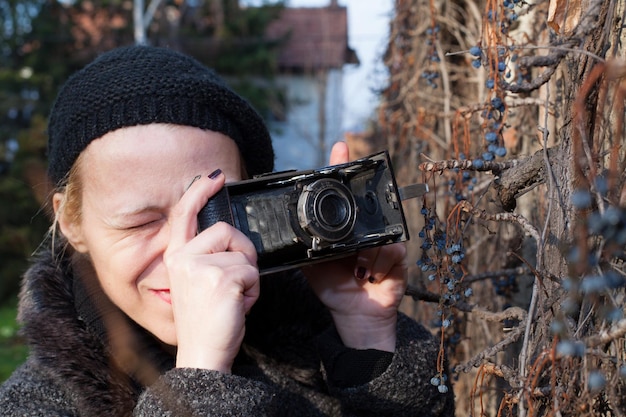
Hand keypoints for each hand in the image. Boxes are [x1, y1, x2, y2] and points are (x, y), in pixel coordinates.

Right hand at [164, 172, 258, 371]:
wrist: (202, 354)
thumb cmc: (205, 320)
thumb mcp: (199, 283)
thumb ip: (209, 258)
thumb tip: (232, 240)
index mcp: (176, 258)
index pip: (184, 215)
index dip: (199, 192)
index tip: (215, 177)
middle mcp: (184, 259)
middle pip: (227, 231)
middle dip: (243, 254)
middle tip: (236, 282)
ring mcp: (201, 268)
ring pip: (244, 256)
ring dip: (248, 278)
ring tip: (233, 299)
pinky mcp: (220, 279)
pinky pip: (252, 273)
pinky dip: (253, 291)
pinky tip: (238, 306)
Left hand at [303, 143, 407, 351]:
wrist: (354, 314)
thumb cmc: (334, 287)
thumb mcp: (310, 265)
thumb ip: (300, 246)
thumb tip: (282, 231)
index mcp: (344, 228)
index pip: (344, 195)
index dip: (342, 169)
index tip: (339, 148)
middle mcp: (365, 230)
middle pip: (369, 204)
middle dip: (362, 195)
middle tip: (353, 187)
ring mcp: (383, 241)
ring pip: (378, 232)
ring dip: (364, 251)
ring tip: (355, 267)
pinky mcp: (397, 257)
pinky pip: (389, 252)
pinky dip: (374, 266)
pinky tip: (367, 276)